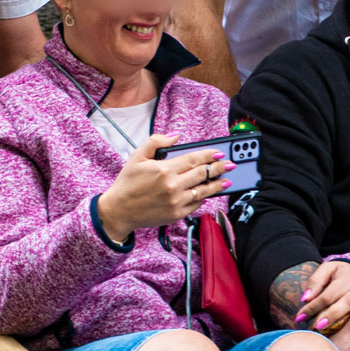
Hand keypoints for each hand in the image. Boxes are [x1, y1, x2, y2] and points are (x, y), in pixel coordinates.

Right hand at [93, 133, 233, 242]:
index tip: (220, 153)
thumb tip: (176, 135)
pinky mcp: (176, 215)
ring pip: (203, 191)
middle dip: (219, 168)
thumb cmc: (127, 183)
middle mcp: (173, 186)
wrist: (119, 210)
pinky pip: (195, 204)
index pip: (194, 159)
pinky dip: (203, 198)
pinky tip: (208, 193)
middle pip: (203, 174)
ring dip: (217, 184)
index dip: (210, 156)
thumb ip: (156, 141)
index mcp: (164, 170)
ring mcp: (176, 202)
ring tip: (227, 180)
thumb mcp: (137, 156)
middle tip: (230, 165)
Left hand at [290, 260, 349, 332]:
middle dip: (324, 314)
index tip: (299, 318)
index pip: (325, 295)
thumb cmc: (340, 274)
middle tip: (313, 326)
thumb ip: (315, 282)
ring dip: (337, 316)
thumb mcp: (327, 270)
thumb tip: (305, 299)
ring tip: (325, 326)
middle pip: (337, 300)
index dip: (311, 307)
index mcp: (341, 277)